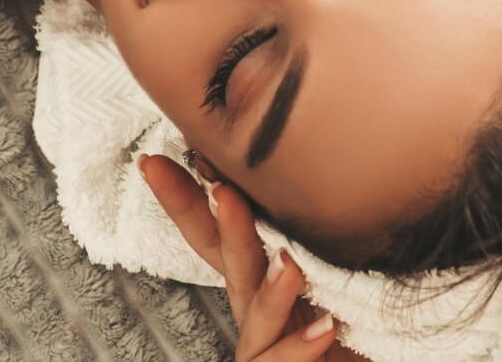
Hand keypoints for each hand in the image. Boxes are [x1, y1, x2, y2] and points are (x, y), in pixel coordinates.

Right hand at [139, 154, 363, 361]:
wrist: (349, 359)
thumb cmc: (344, 317)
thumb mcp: (328, 263)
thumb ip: (315, 230)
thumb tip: (330, 161)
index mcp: (256, 272)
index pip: (216, 230)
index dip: (186, 197)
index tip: (153, 160)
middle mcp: (252, 304)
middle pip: (226, 260)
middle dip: (217, 225)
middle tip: (222, 191)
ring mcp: (262, 343)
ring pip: (256, 314)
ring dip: (270, 289)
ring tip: (288, 263)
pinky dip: (299, 347)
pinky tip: (324, 329)